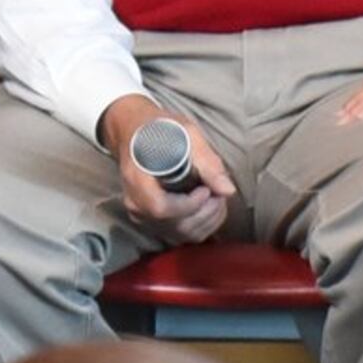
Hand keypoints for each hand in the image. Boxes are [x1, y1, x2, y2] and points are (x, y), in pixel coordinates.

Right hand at [97, 93, 234, 245]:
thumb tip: (228, 190)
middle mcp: (136, 203)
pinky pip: (181, 233)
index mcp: (137, 180)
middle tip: (218, 190)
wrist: (134, 131)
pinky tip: (211, 205)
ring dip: (209, 218)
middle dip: (207, 211)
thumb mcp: (187, 134)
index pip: (162, 209)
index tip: (206, 189)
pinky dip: (204, 224)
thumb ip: (207, 162)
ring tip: (216, 195)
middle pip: (176, 225)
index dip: (190, 204)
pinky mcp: (153, 220)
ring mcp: (143, 214)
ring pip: (182, 233)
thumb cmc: (160, 129)